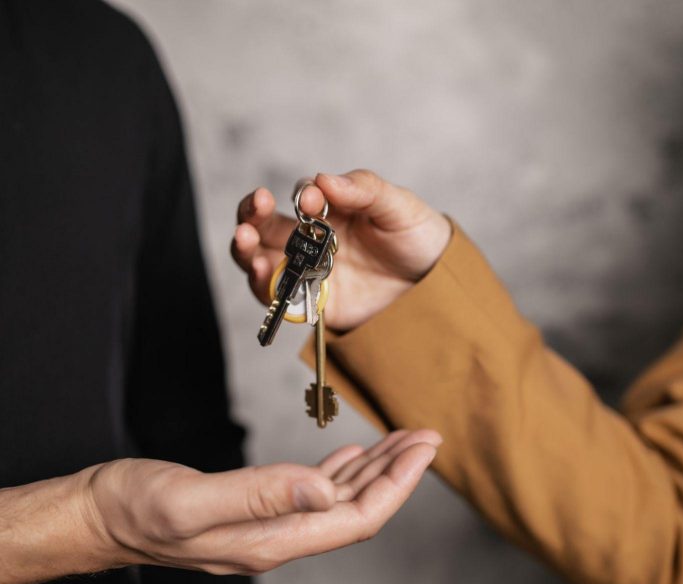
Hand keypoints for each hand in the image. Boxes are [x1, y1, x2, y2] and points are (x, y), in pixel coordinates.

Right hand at [86, 429, 439, 573]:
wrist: (96, 517)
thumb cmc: (134, 506)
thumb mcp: (191, 499)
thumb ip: (259, 494)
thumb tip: (326, 491)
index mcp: (269, 541)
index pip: (354, 518)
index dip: (396, 484)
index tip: (423, 447)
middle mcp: (274, 541)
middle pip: (354, 512)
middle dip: (396, 475)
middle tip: (427, 436)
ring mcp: (263, 529)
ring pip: (336, 503)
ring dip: (372, 472)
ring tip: (401, 442)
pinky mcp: (250, 513)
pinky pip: (309, 496)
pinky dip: (338, 473)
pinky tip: (350, 457)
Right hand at [231, 170, 451, 330]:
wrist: (437, 286)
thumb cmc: (416, 236)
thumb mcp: (398, 206)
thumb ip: (364, 189)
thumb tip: (324, 179)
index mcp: (329, 210)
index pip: (301, 196)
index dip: (301, 196)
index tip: (313, 201)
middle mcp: (310, 240)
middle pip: (265, 225)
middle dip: (252, 214)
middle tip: (255, 206)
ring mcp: (308, 272)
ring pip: (261, 259)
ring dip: (246, 250)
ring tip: (245, 241)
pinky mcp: (313, 304)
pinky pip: (279, 298)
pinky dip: (264, 286)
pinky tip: (262, 273)